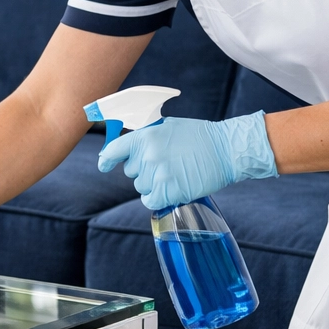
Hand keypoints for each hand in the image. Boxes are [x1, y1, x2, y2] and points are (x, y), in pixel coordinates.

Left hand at [98, 112, 276, 210]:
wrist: (225, 150)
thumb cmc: (200, 137)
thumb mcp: (168, 128)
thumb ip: (147, 137)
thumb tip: (130, 148)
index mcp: (145, 136)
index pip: (114, 150)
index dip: (106, 160)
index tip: (103, 166)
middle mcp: (147, 155)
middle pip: (131, 173)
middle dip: (144, 171)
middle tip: (167, 164)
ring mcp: (156, 174)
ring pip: (142, 187)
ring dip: (154, 185)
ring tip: (175, 174)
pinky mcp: (167, 191)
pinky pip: (151, 201)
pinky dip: (159, 199)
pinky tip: (173, 189)